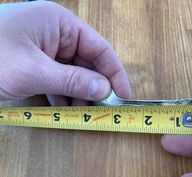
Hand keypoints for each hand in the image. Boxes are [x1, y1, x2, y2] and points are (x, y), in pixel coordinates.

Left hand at [0, 1, 130, 104]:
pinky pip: (59, 77)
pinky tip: (65, 107)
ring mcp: (46, 47)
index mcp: (60, 22)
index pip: (99, 47)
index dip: (114, 71)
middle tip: (102, 107)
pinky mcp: (37, 61)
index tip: (123, 94)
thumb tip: (105, 89)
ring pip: (74, 71)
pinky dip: (64, 93)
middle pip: (87, 61)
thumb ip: (73, 80)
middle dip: (95, 85)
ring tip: (82, 111)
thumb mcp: (34, 72)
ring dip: (80, 92)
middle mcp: (56, 33)